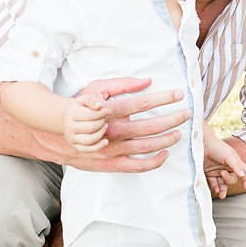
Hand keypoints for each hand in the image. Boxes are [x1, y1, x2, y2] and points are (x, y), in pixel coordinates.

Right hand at [35, 77, 190, 173]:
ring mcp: (113, 149)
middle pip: (151, 126)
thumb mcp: (95, 89)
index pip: (142, 103)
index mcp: (110, 110)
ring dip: (168, 139)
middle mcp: (113, 130)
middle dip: (173, 119)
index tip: (178, 94)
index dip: (163, 98)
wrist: (58, 134)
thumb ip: (121, 84)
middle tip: (187, 113)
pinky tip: (165, 153)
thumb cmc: (80, 108)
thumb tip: (146, 80)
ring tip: (179, 132)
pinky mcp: (112, 163)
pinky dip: (155, 161)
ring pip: (148, 146)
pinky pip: (139, 166)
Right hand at [63, 94, 108, 150]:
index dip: (102, 113)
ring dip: (102, 133)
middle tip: (106, 118)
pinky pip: (88, 149)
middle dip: (102, 122)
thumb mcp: (83, 100)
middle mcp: (69, 126)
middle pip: (91, 127)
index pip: (90, 115)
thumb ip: (92, 100)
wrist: (67, 117)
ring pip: (90, 139)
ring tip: (105, 126)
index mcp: (71, 113)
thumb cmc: (79, 108)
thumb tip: (100, 106)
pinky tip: (106, 141)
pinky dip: (98, 146)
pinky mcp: (75, 145)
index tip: (108, 111)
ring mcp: (71, 137)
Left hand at [204, 132, 245, 199]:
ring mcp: (218, 171)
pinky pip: (214, 183)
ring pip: (223, 184)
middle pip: (232, 179)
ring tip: (221, 195)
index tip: (245, 186)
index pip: (243, 172)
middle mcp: (227, 168)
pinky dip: (215, 188)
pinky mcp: (209, 174)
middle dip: (228, 180)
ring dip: (223, 190)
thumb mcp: (229, 155)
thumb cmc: (216, 147)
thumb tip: (243, 175)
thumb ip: (236, 166)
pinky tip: (216, 190)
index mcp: (234, 163)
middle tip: (222, 174)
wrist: (200, 144)